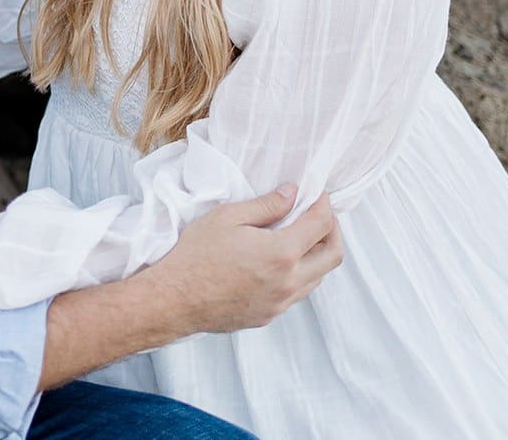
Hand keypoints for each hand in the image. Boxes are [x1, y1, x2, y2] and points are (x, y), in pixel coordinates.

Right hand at [148, 187, 342, 332]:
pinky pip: (297, 293)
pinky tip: (278, 261)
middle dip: (333, 230)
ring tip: (300, 236)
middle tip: (320, 214)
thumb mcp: (228, 217)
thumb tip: (292, 193)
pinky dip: (299, 273)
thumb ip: (266, 205)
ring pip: (317, 277)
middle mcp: (288, 282)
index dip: (324, 204)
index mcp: (281, 253)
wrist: (173, 299)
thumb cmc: (196, 255)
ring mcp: (280, 303)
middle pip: (333, 255)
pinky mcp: (268, 315)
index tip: (318, 193)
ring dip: (316, 254)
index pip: (321, 224)